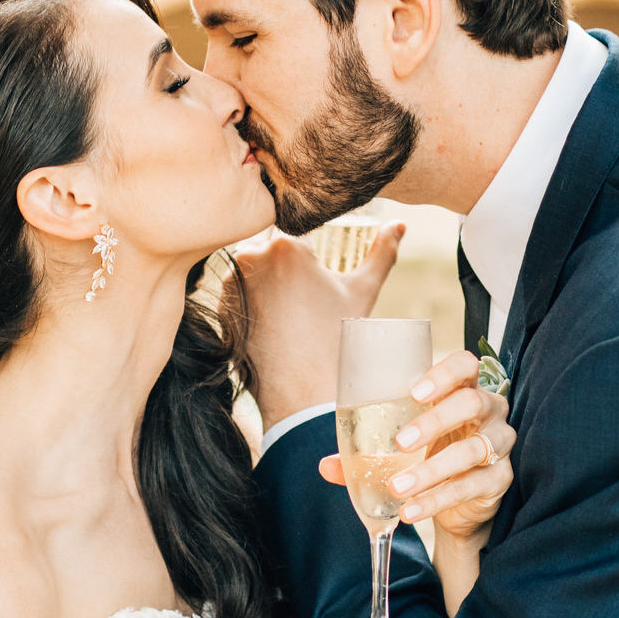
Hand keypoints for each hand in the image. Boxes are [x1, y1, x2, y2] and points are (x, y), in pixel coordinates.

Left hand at [235, 225, 403, 427]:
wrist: (303, 393)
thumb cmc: (337, 340)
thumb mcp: (363, 291)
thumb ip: (382, 251)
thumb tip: (399, 224)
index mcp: (288, 245)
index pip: (298, 224)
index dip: (309, 239)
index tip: (317, 258)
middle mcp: (253, 257)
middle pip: (270, 240)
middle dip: (285, 254)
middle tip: (303, 284)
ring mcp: (231, 282)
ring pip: (251, 263)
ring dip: (266, 271)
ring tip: (289, 302)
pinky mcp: (218, 306)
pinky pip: (236, 288)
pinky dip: (251, 294)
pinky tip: (272, 316)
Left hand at [316, 345, 513, 547]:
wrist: (459, 504)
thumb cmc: (431, 455)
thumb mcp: (400, 449)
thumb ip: (365, 453)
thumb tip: (325, 466)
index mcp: (463, 389)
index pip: (466, 365)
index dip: (444, 373)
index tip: (414, 392)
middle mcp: (489, 411)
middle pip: (471, 402)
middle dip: (434, 421)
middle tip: (400, 442)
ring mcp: (499, 444)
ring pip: (472, 449)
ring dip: (430, 470)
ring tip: (398, 487)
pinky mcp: (500, 478)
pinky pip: (469, 486)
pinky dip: (436, 500)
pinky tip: (411, 511)